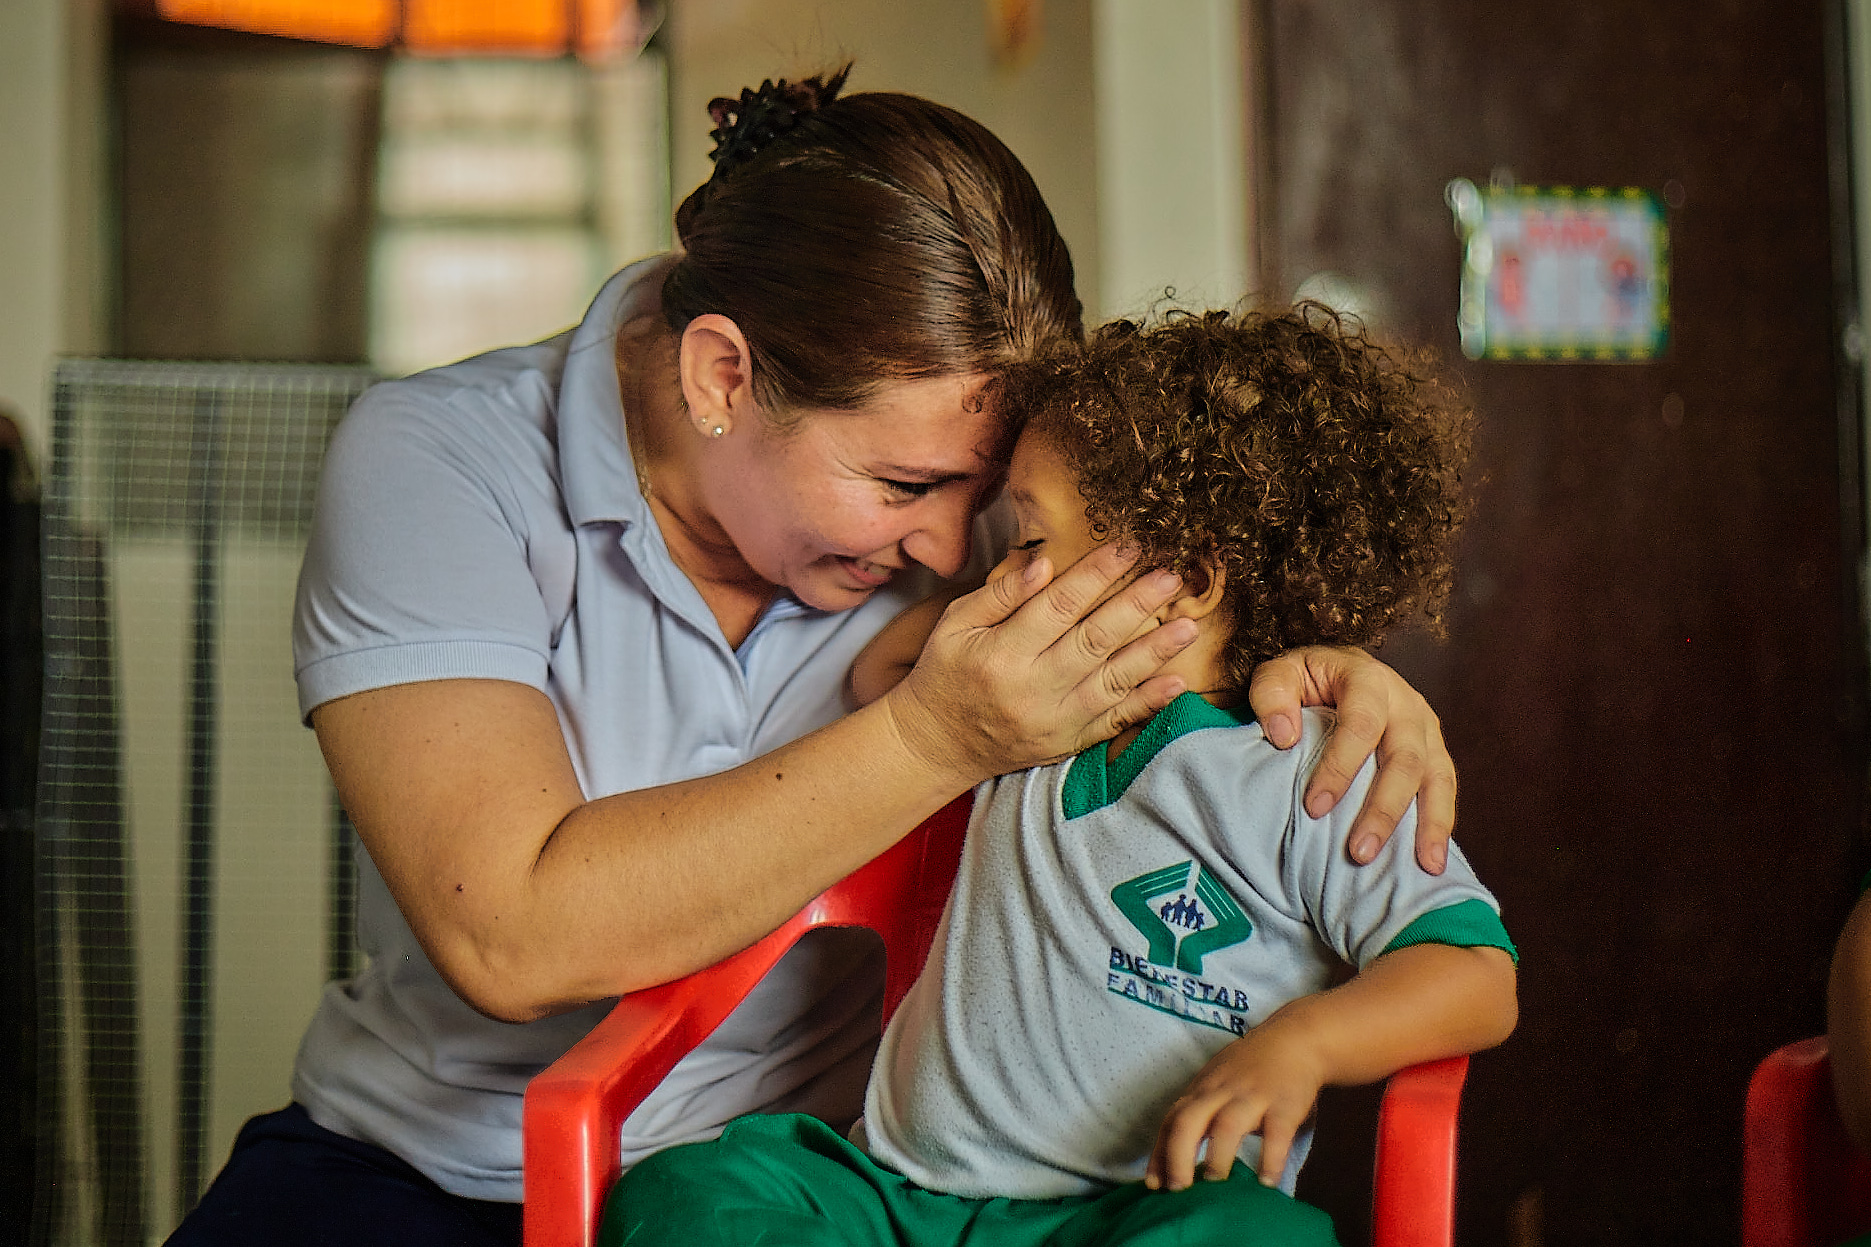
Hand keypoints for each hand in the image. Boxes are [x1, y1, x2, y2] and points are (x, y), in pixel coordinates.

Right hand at [885, 544, 1197, 786]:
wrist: (937, 744)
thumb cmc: (945, 674)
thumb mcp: (954, 625)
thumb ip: (1000, 595)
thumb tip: (1045, 565)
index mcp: (1003, 652)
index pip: (1059, 604)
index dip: (1097, 573)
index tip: (1130, 547)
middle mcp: (1033, 687)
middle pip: (1095, 640)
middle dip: (1137, 605)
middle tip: (1172, 576)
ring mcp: (1054, 720)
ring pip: (1113, 681)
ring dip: (1154, 652)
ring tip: (1189, 624)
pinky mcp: (1067, 743)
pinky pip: (1114, 723)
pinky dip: (1147, 705)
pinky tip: (1176, 684)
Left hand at [1147, 1021, 1325, 1190]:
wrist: (1295, 1038)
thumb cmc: (1250, 1068)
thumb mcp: (1217, 1083)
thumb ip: (1201, 1114)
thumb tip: (1178, 1161)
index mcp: (1202, 1090)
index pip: (1171, 1120)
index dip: (1159, 1152)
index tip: (1152, 1184)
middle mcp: (1221, 1091)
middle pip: (1189, 1121)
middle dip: (1178, 1157)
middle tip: (1177, 1190)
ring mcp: (1253, 1096)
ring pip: (1227, 1125)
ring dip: (1217, 1156)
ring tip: (1214, 1183)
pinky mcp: (1285, 1104)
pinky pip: (1276, 1134)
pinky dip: (1270, 1159)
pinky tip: (1266, 1183)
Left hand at [1247, 646, 1455, 873]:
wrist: (1337, 670)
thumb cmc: (1304, 679)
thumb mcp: (1278, 674)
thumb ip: (1271, 695)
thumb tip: (1284, 737)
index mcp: (1367, 679)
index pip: (1360, 724)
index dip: (1340, 767)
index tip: (1314, 807)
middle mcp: (1405, 703)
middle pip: (1404, 758)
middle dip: (1383, 809)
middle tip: (1358, 852)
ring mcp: (1426, 728)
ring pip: (1435, 776)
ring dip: (1427, 823)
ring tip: (1420, 866)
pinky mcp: (1435, 750)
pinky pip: (1445, 788)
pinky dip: (1441, 824)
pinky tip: (1433, 861)